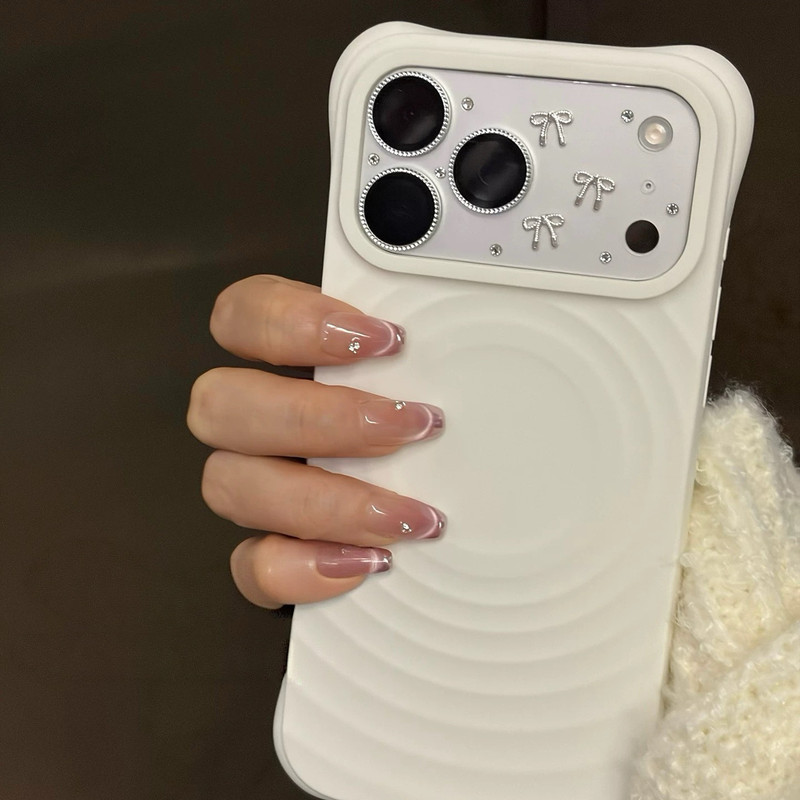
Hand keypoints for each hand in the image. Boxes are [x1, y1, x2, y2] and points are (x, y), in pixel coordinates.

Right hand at [187, 275, 444, 608]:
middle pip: (224, 404)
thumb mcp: (429, 375)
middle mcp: (251, 420)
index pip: (240, 316)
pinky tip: (364, 562)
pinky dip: (302, 570)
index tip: (384, 339)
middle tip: (408, 427)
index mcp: (276, 359)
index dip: (294, 321)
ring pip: (230, 486)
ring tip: (408, 513)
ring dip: (324, 501)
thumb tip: (467, 342)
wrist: (446, 514)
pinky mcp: (267, 555)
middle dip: (320, 418)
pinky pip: (253, 569)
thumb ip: (419, 353)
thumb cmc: (431, 421)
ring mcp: (251, 489)